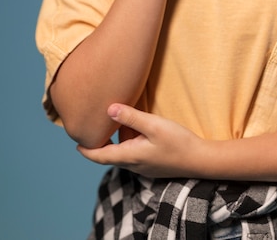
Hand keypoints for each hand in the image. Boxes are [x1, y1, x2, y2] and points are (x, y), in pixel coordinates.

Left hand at [77, 104, 204, 177]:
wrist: (201, 160)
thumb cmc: (178, 142)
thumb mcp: (154, 125)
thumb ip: (131, 117)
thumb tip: (108, 109)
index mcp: (129, 156)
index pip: (100, 156)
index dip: (86, 150)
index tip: (76, 143)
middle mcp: (134, 164)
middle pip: (110, 153)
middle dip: (102, 141)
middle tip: (95, 124)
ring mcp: (144, 166)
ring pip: (123, 152)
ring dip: (119, 139)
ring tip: (117, 119)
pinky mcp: (153, 164)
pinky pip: (134, 152)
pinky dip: (130, 140)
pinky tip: (138, 128)